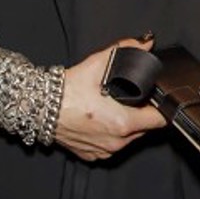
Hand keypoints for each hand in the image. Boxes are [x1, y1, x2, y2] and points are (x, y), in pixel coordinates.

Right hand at [55, 37, 166, 161]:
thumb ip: (125, 50)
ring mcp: (104, 151)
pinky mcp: (92, 155)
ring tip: (113, 107)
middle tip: (129, 98)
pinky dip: (109, 134)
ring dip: (126, 125)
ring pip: (128, 139)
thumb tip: (145, 42)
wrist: (38, 107)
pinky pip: (110, 146)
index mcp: (123, 123)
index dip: (161, 107)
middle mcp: (116, 142)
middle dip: (141, 114)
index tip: (156, 98)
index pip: (159, 121)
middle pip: (144, 129)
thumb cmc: (67, 90)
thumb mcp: (98, 64)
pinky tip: (100, 119)